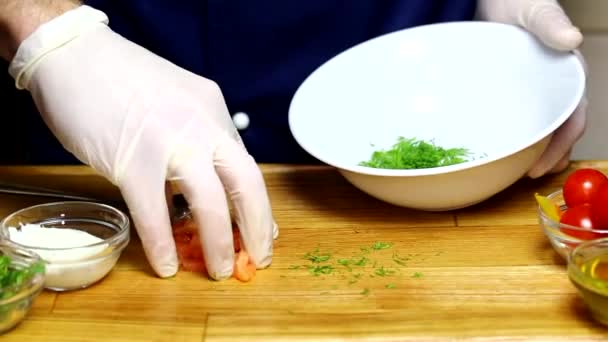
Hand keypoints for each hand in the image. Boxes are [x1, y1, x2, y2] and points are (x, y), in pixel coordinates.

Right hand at [8, 6, 276, 278]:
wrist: (72, 53)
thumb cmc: (121, 79)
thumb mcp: (177, 100)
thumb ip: (198, 137)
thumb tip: (211, 182)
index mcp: (213, 110)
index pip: (246, 163)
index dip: (256, 204)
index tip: (262, 230)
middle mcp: (201, 124)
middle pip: (245, 182)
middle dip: (257, 225)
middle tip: (258, 257)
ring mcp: (169, 142)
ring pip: (209, 201)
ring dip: (219, 241)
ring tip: (219, 269)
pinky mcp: (131, 160)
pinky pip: (153, 212)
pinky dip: (162, 244)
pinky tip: (167, 264)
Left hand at [477, 0, 587, 177]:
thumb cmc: (520, 0)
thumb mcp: (536, 11)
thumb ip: (550, 23)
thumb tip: (571, 39)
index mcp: (567, 76)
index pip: (572, 120)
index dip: (560, 147)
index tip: (540, 167)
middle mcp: (552, 88)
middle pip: (556, 132)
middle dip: (545, 158)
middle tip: (524, 179)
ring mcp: (531, 92)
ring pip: (537, 129)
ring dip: (530, 152)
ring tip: (512, 173)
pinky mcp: (510, 92)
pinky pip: (514, 118)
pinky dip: (511, 136)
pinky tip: (497, 149)